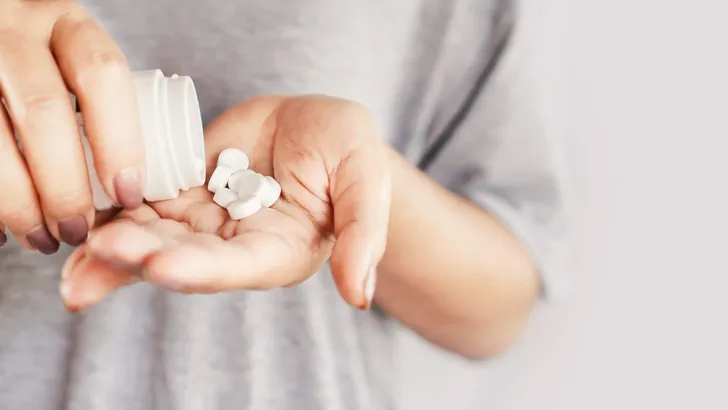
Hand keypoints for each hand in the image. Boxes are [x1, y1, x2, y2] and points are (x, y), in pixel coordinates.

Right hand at [0, 1, 144, 253]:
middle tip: (78, 229)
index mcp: (66, 24)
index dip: (120, 141)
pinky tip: (2, 229)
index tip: (129, 194)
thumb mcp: (74, 61)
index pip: (102, 76)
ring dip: (18, 203)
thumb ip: (99, 105)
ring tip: (41, 239)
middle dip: (65, 185)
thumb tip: (129, 193)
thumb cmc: (44, 62)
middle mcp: (13, 30)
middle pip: (44, 112)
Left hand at [60, 95, 390, 309]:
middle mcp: (236, 246)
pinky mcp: (183, 194)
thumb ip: (363, 235)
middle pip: (184, 257)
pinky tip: (83, 217)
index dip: (199, 268)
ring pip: (155, 238)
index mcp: (280, 251)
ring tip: (77, 248)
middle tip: (101, 249)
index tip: (161, 265)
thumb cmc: (348, 152)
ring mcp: (206, 221)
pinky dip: (112, 214)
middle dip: (141, 256)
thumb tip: (359, 295)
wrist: (313, 125)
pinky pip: (143, 207)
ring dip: (115, 244)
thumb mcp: (366, 182)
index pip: (237, 266)